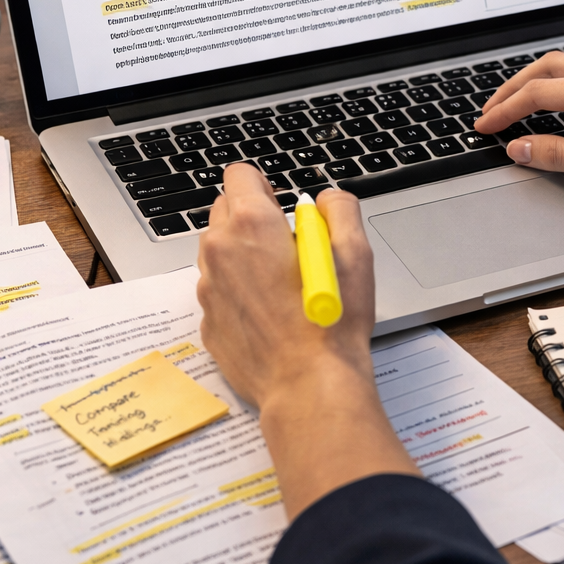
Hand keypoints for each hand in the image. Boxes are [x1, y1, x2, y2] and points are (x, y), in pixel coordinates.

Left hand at [196, 163, 416, 516]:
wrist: (309, 387)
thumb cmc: (331, 324)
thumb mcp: (355, 252)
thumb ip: (339, 209)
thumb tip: (325, 199)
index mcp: (253, 225)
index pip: (239, 176)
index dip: (263, 186)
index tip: (280, 206)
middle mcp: (221, 251)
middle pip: (224, 211)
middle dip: (252, 219)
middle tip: (287, 247)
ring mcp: (209, 289)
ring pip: (219, 253)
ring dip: (244, 257)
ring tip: (281, 285)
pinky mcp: (209, 322)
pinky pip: (220, 292)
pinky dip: (239, 294)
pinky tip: (270, 316)